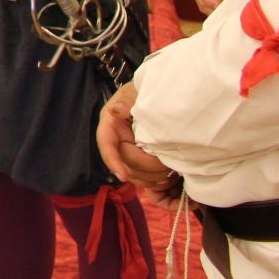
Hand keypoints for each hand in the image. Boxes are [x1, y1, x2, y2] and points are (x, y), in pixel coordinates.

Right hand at [96, 82, 182, 210]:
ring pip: (135, 175)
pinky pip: (145, 180)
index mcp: (112, 124)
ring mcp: (130, 153)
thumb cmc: (147, 91)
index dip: (112, 161)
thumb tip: (114, 110)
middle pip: (125, 163)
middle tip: (168, 169)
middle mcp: (118, 141)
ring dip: (153, 179)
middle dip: (146, 169)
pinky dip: (158, 186)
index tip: (123, 177)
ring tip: (172, 174)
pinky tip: (172, 184)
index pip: (106, 144)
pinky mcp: (142, 162)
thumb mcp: (137, 92)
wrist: (164, 96)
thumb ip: (127, 102)